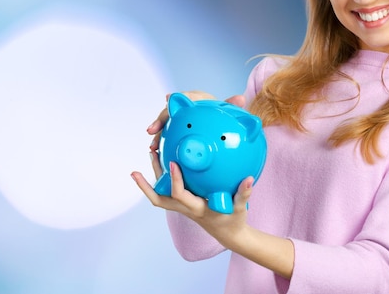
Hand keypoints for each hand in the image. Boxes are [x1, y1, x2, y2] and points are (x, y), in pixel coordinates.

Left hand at [131, 161, 253, 249]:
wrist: (229, 234)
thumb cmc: (234, 221)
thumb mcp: (240, 208)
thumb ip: (243, 193)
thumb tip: (249, 178)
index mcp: (196, 209)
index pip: (179, 195)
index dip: (174, 180)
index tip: (173, 162)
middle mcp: (185, 209)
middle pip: (159, 198)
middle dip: (147, 185)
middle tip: (139, 167)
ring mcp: (182, 207)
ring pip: (160, 195)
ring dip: (150, 179)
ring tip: (151, 154)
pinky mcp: (183, 203)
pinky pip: (166, 192)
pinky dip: (161, 179)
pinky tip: (163, 161)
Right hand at [146, 91, 245, 177]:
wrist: (214, 119)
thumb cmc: (218, 113)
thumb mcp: (224, 110)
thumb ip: (231, 105)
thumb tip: (241, 98)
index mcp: (194, 99)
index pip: (182, 97)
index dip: (174, 99)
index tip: (167, 99)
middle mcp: (183, 108)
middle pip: (168, 112)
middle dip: (159, 121)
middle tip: (152, 130)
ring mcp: (177, 121)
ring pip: (165, 126)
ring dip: (157, 135)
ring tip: (152, 147)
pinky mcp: (175, 131)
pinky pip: (167, 137)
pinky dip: (162, 144)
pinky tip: (157, 154)